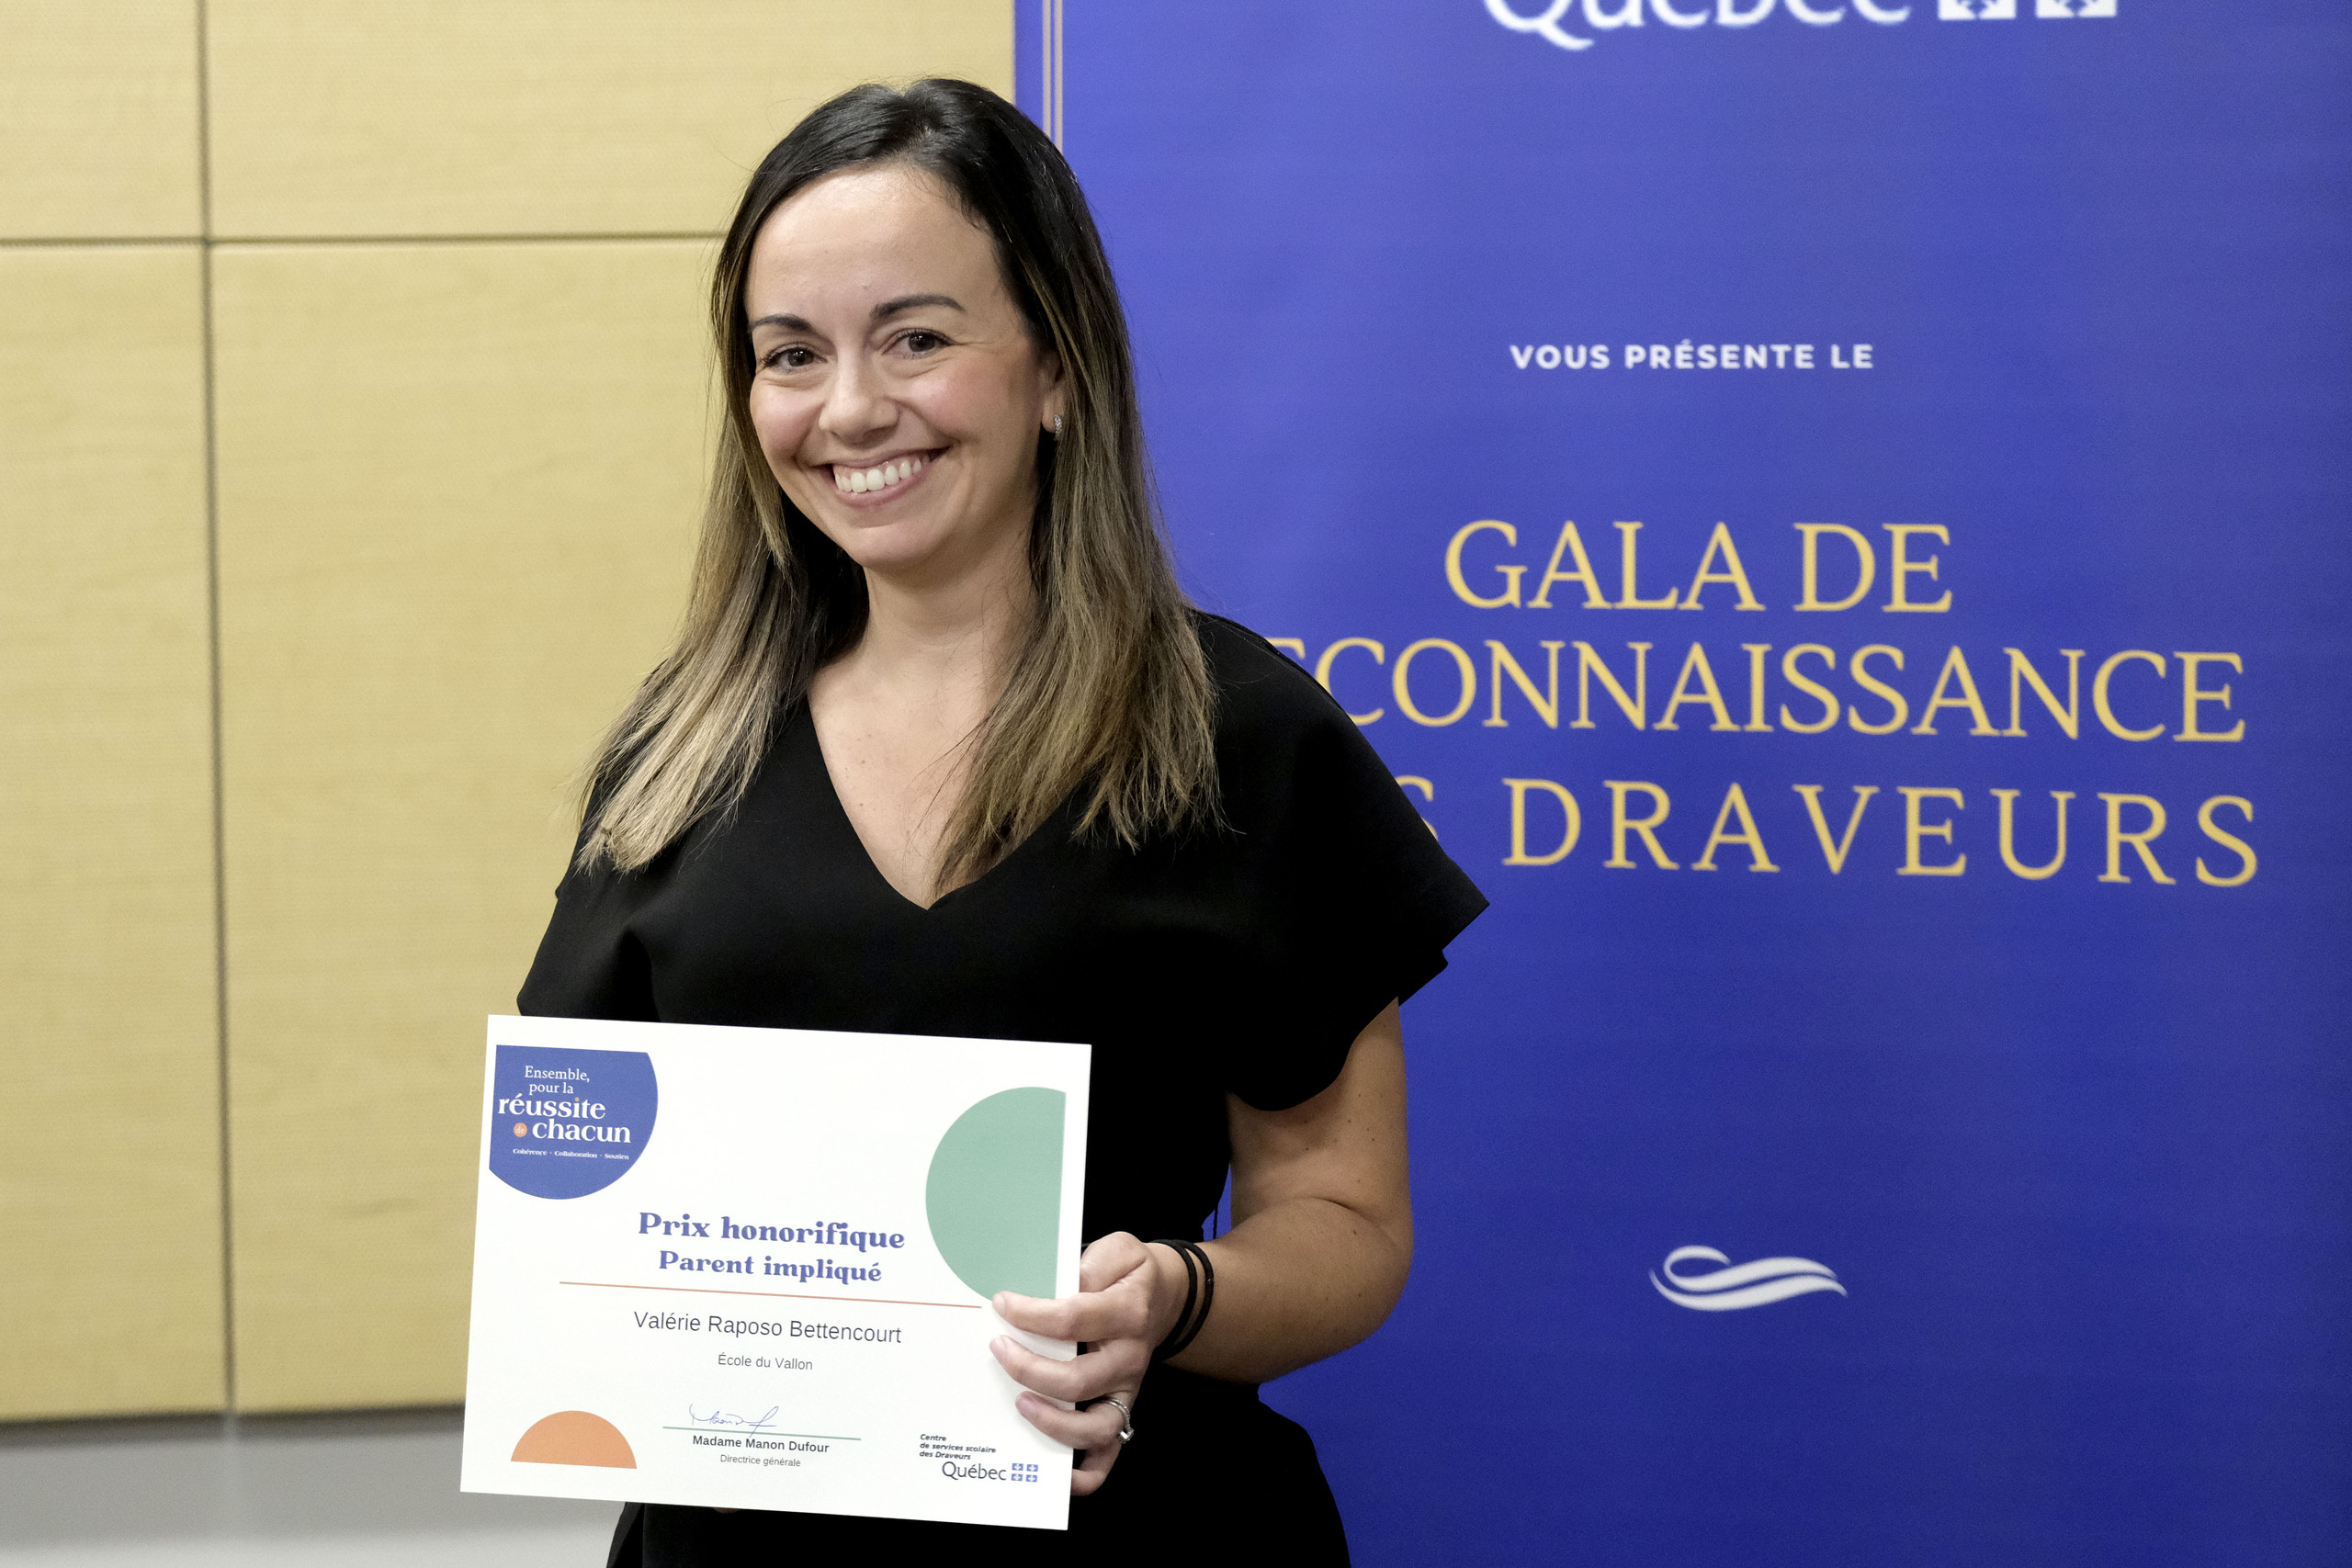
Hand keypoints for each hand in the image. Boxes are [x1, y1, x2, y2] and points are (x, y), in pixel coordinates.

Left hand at [989, 1231, 1180, 1495]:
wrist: (1163, 1297)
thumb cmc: (1131, 1275)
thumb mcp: (1118, 1249)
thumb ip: (1090, 1262)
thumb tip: (1055, 1286)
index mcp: (1127, 1312)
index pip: (1072, 1318)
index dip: (1031, 1313)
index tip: (1003, 1303)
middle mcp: (1129, 1358)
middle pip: (1077, 1380)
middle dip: (1029, 1368)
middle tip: (999, 1349)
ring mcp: (1126, 1390)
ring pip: (1094, 1427)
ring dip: (1052, 1422)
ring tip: (1019, 1403)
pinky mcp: (1121, 1410)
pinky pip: (1110, 1454)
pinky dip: (1087, 1474)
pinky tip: (1060, 1476)